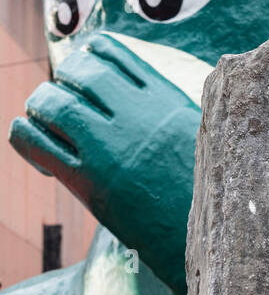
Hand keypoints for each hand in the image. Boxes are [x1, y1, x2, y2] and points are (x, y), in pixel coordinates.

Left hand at [9, 33, 200, 294]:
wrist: (217, 244)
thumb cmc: (216, 199)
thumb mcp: (210, 140)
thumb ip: (185, 113)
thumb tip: (188, 99)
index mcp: (164, 99)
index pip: (108, 50)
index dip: (88, 60)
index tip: (88, 82)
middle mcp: (134, 115)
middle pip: (76, 70)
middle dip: (64, 83)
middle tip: (67, 110)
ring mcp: (109, 147)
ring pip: (50, 101)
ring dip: (41, 110)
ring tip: (49, 132)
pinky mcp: (88, 182)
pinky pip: (34, 141)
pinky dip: (24, 137)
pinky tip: (38, 155)